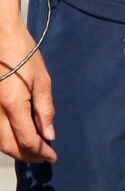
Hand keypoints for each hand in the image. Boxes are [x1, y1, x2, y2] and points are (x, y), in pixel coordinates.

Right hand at [0, 19, 55, 162]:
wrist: (0, 33)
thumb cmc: (22, 52)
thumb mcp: (42, 79)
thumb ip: (45, 109)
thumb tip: (49, 134)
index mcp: (13, 104)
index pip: (28, 140)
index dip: (41, 151)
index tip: (53, 155)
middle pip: (9, 146)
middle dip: (27, 155)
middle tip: (43, 156)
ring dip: (15, 149)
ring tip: (32, 149)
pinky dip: (5, 138)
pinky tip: (17, 135)